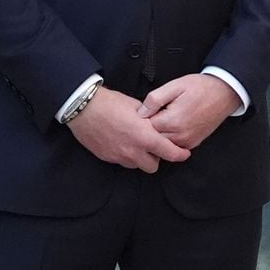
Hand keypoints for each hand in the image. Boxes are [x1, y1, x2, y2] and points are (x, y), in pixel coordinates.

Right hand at [68, 87, 190, 172]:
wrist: (84, 108)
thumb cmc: (110, 103)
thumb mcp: (136, 106)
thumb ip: (149, 118)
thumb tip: (155, 122)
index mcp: (144, 136)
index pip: (169, 153)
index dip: (180, 155)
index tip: (184, 153)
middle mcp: (133, 151)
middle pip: (154, 166)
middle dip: (156, 158)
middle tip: (154, 146)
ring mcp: (120, 157)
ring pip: (137, 166)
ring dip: (140, 158)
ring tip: (136, 143)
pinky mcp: (108, 158)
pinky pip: (123, 162)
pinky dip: (126, 155)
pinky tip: (122, 142)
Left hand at [137, 74, 242, 149]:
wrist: (224, 93)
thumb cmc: (201, 88)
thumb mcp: (174, 85)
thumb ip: (155, 99)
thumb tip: (141, 111)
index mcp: (173, 121)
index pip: (146, 127)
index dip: (143, 117)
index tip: (146, 109)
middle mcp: (180, 135)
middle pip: (153, 138)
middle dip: (149, 127)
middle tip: (154, 112)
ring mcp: (187, 142)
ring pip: (163, 143)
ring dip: (160, 132)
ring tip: (164, 116)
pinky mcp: (193, 143)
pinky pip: (174, 145)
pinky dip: (170, 137)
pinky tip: (172, 123)